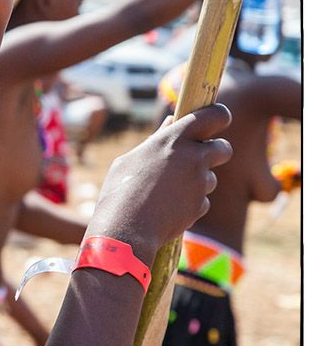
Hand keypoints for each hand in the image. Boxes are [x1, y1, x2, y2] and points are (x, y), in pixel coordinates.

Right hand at [88, 104, 232, 262]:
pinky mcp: (201, 205)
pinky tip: (168, 209)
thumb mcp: (131, 159)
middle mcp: (192, 157)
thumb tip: (171, 123)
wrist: (126, 229)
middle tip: (201, 159)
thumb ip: (156, 140)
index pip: (214, 115)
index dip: (220, 116)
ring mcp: (199, 182)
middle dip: (217, 152)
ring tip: (169, 192)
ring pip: (211, 178)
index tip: (217, 121)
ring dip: (198, 183)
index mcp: (173, 139)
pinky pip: (203, 201)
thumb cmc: (120, 191)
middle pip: (224, 148)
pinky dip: (191, 204)